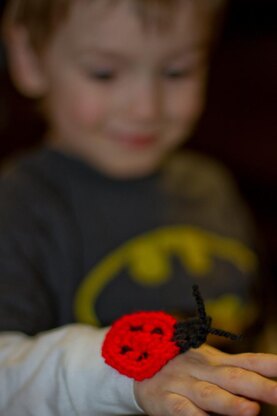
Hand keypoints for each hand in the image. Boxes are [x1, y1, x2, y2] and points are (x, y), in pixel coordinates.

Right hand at [134, 344, 276, 414]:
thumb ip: (233, 373)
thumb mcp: (208, 365)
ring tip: (252, 409)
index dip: (269, 365)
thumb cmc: (182, 369)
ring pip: (208, 394)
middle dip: (259, 386)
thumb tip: (263, 390)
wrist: (139, 366)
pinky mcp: (165, 399)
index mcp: (215, 360)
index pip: (247, 361)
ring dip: (230, 403)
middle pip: (233, 377)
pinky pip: (181, 409)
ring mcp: (182, 383)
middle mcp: (201, 369)